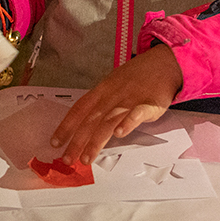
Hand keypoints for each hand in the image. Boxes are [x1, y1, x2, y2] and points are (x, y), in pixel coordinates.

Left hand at [48, 44, 182, 164]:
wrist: (164, 62)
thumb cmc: (138, 77)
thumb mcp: (113, 84)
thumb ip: (101, 104)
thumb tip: (84, 124)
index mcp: (102, 90)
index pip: (79, 109)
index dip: (66, 126)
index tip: (55, 142)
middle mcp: (112, 95)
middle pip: (91, 119)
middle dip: (77, 140)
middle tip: (68, 158)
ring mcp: (130, 98)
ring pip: (109, 120)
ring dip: (96, 140)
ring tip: (87, 157)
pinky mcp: (149, 103)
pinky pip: (137, 113)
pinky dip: (128, 122)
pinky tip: (120, 133)